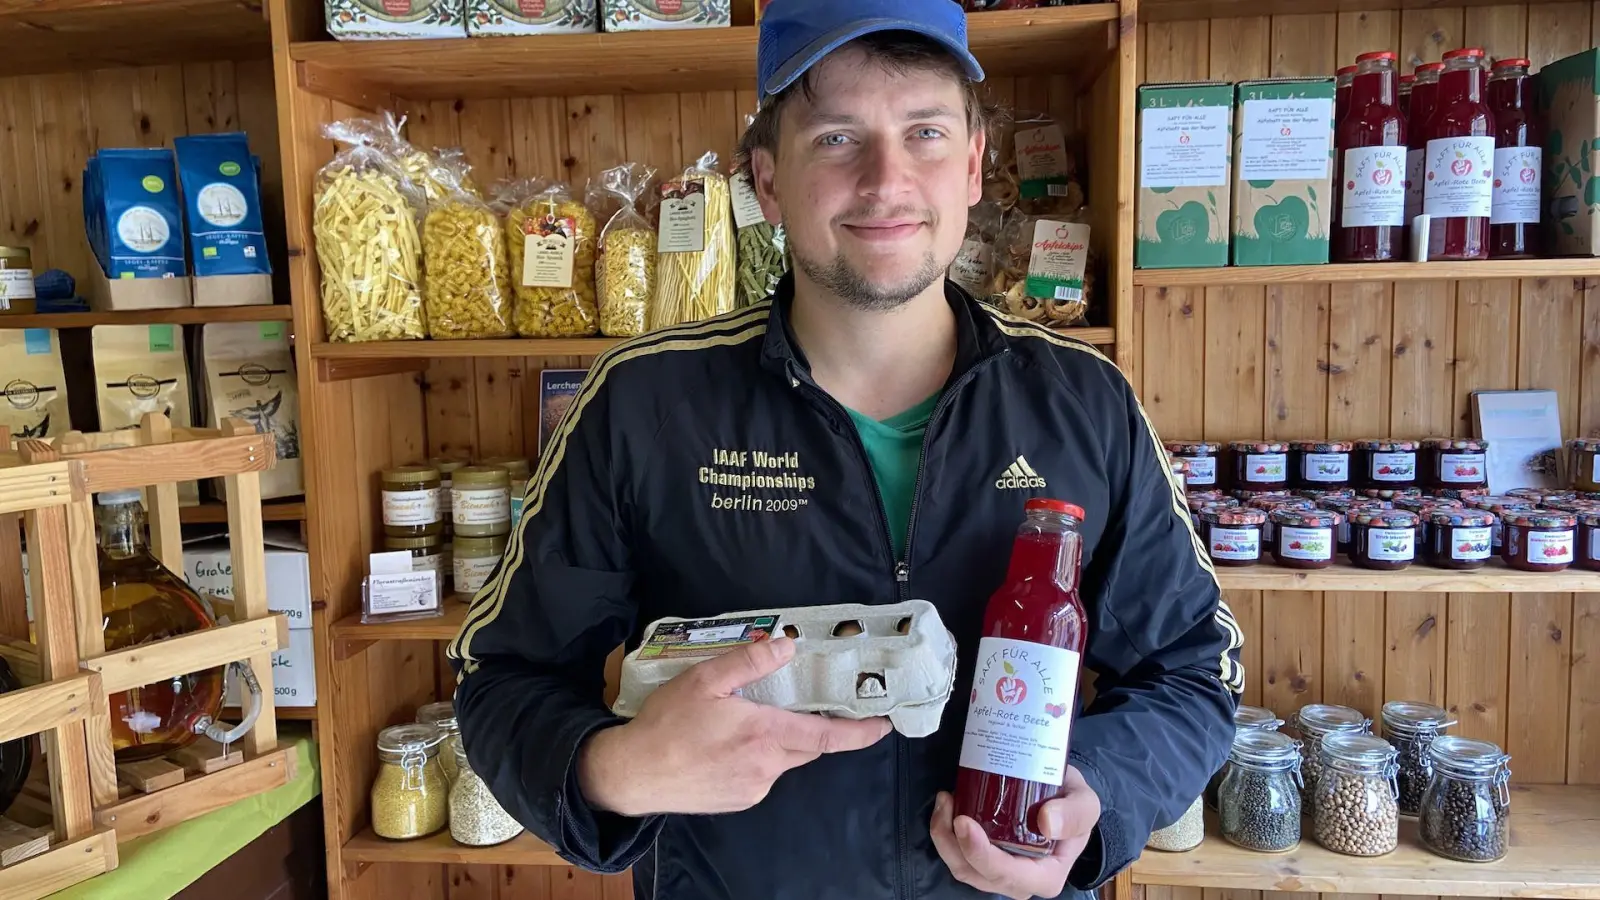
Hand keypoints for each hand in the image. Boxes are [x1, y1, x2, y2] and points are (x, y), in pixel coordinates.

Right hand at [577, 637, 891, 815]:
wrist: (633, 774)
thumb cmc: (666, 724)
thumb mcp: (704, 680)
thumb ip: (748, 662)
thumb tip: (785, 645)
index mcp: (763, 734)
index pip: (825, 734)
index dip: (859, 732)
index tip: (884, 725)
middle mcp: (766, 766)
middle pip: (808, 745)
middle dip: (814, 726)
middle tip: (807, 705)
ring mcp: (754, 787)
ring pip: (784, 759)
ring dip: (779, 740)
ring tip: (745, 722)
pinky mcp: (740, 800)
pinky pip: (763, 774)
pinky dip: (759, 757)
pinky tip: (728, 746)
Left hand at [931, 766, 1100, 899]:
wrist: (1065, 801)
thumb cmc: (1074, 807)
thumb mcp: (1086, 804)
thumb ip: (1075, 814)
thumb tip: (1047, 823)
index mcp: (1045, 877)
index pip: (1006, 875)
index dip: (980, 853)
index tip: (964, 821)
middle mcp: (1018, 882)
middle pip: (975, 873)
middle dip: (952, 842)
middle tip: (947, 802)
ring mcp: (998, 873)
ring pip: (960, 866)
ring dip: (943, 836)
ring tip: (944, 800)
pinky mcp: (983, 859)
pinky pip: (957, 855)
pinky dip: (945, 832)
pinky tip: (947, 805)